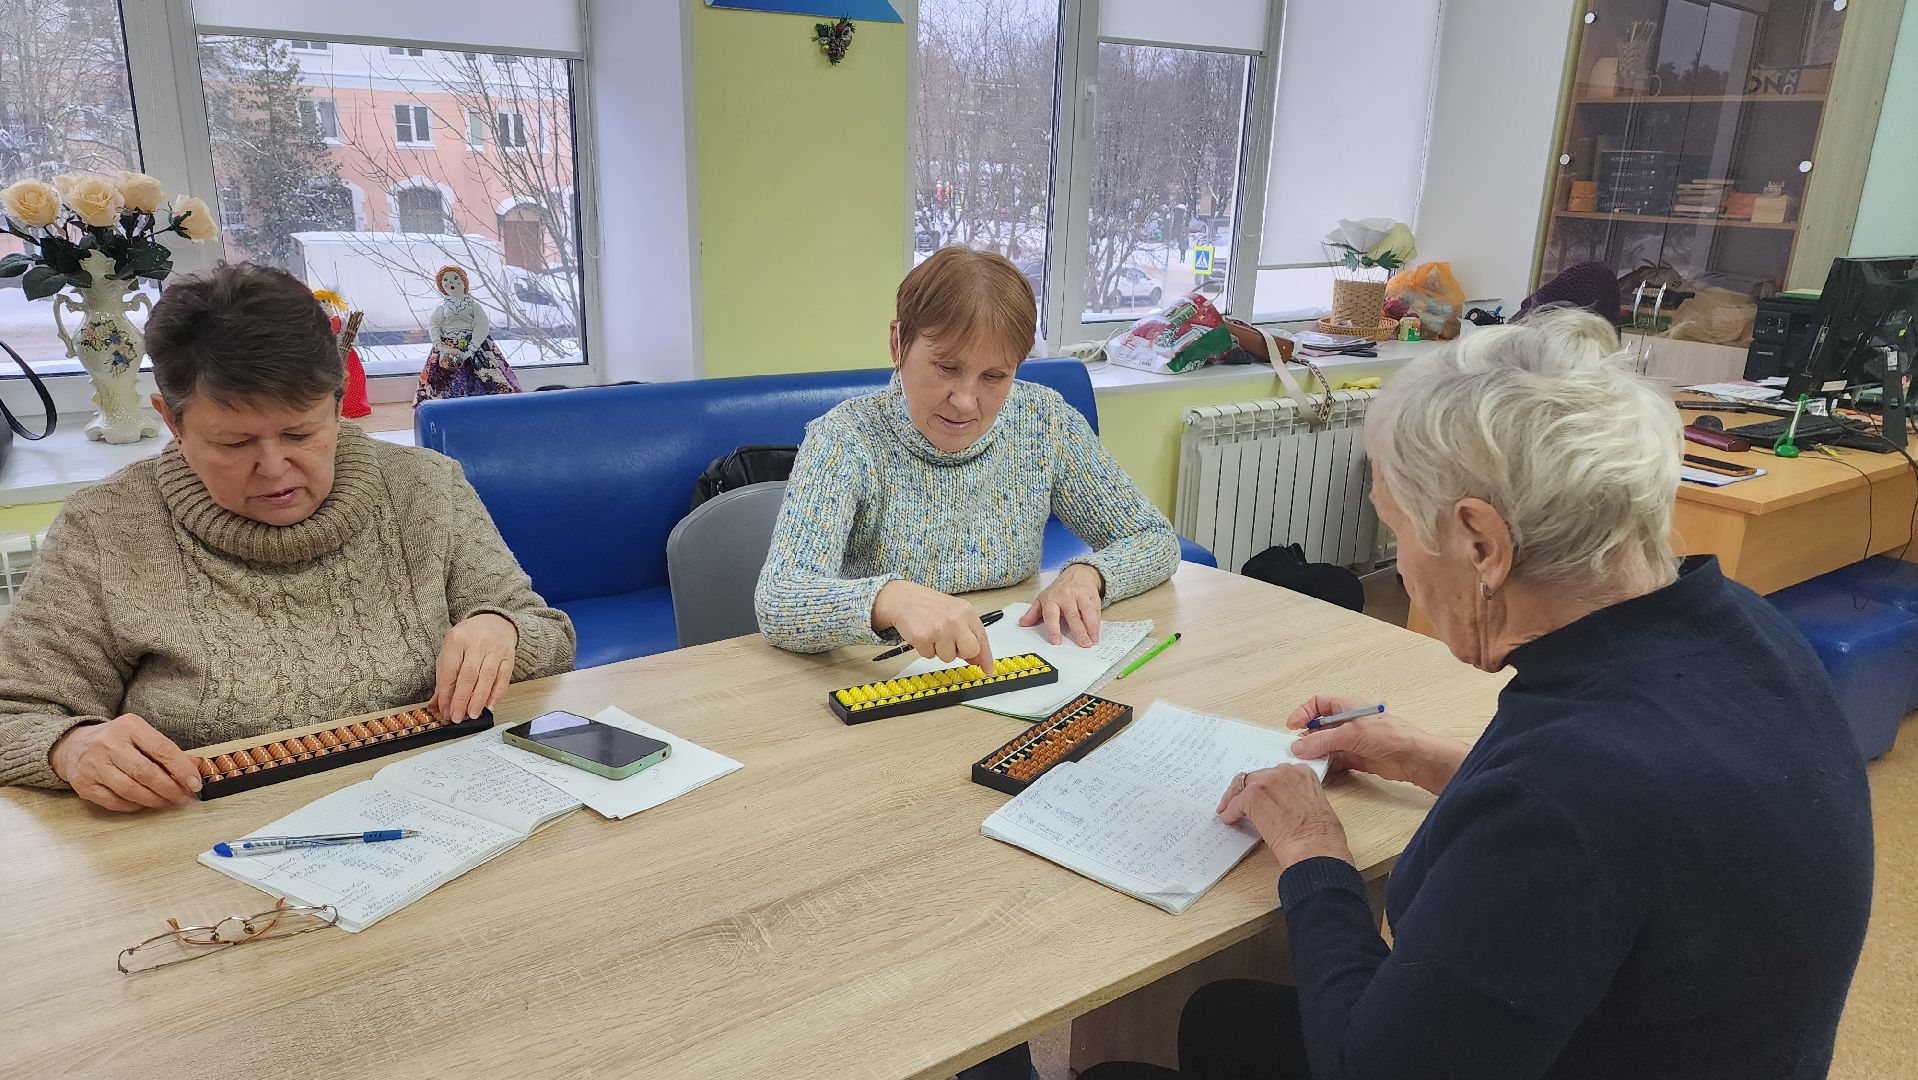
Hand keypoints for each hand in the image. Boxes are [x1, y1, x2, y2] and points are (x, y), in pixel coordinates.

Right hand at [49, 714, 200, 811]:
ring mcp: (94, 765)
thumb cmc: (116, 741)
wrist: (73, 746)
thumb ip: (168, 751)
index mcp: (129, 726)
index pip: (161, 749)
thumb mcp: (141, 735)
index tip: (195, 783)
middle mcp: (109, 744)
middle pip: (146, 772)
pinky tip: (146, 804)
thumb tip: (197, 767)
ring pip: (130, 789)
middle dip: (170, 788)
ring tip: (169, 802)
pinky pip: (115, 802)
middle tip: (184, 798)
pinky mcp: (84, 785)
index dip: (181, 769)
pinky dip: (134, 806)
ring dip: (155, 800)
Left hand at [433, 613, 518, 721]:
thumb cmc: (469, 639)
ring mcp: (495, 648)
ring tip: (472, 714)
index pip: (450, 671)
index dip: (447, 693)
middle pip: (468, 675)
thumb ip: (444, 677)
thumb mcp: (451, 651)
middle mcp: (476, 642)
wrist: (495, 622)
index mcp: (456, 639)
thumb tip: (437, 704)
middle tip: (457, 716)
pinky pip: (503, 678)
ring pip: (486, 678)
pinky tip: (489, 705)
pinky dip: (496, 694)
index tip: (445, 709)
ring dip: (478, 699)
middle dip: (462, 699)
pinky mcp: (509, 655)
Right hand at [871, 580, 993, 669]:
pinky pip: (929, 656)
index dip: (986, 656)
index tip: (987, 669)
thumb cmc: (929, 606)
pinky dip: (925, 649)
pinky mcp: (923, 637)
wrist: (903, 598)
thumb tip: (976, 659)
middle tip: (949, 643)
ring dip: (939, 651)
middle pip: (970, 651)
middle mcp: (955, 619)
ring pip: (948, 658)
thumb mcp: (954, 613)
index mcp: (966, 611)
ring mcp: (939, 629)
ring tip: (932, 634)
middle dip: (961, 653)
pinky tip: (922, 635)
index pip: (982, 637)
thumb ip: (967, 634)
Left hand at [1021, 563, 1103, 646]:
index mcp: (1051, 599)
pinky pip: (1096, 609)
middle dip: (1079, 631)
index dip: (1053, 629)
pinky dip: (1097, 622)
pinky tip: (1097, 632)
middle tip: (1083, 644)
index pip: (1051, 615)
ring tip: (1094, 641)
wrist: (1077, 574)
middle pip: (1073, 615)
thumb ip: (1033, 613)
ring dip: (1091, 627)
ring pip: (1087, 612)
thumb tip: (1022, 624)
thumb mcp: (1042, 599)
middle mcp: (1067, 596)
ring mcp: (1081, 595)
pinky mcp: (1093, 596)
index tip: (1056, 641)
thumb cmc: (1058, 591)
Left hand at [1216, 764, 1352, 872]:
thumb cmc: (1321, 836)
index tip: (1260, 791)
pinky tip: (1229, 819)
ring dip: (1235, 799)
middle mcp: (1285, 772)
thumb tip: (1289, 807)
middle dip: (1247, 790)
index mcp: (1303, 774)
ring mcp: (1267, 782)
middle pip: (1256, 776)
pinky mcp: (1253, 797)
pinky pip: (1236, 804)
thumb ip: (1300, 799)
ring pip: (1243, 786)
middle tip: (1239, 800)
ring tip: (1229, 809)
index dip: (1265, 785)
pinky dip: (1231, 812)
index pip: (1276, 774)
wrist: (1314, 848)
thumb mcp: (1316, 806)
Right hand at [1284, 693, 1468, 795]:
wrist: (1413, 758)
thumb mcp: (1350, 734)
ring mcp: (1352, 740)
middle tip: (1296, 749)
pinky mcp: (1356, 757)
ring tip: (1306, 761)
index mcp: (1347, 706)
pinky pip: (1335, 759)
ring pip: (1326, 744)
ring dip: (1315, 752)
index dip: (1303, 713)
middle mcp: (1348, 722)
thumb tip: (1299, 746)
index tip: (1293, 726)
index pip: (1318, 704)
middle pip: (1319, 726)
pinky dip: (1326, 764)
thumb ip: (1322, 740)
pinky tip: (1321, 769)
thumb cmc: (1390, 736)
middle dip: (1306, 737)